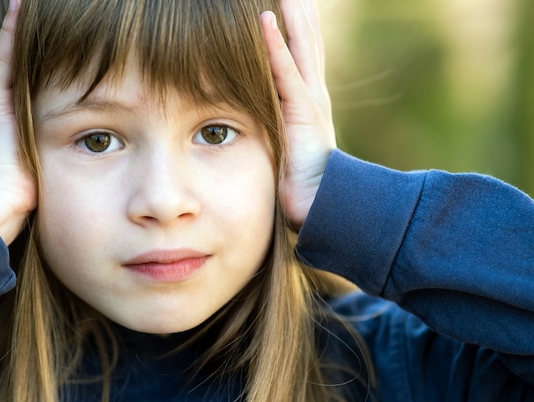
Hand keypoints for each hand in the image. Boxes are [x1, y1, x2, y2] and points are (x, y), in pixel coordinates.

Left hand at [260, 0, 335, 228]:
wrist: (323, 207)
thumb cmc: (303, 185)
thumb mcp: (287, 148)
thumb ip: (278, 131)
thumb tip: (252, 124)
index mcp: (308, 102)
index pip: (301, 54)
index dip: (295, 27)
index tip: (286, 2)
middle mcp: (314, 94)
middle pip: (307, 40)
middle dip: (300, 11)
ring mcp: (311, 100)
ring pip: (301, 45)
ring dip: (292, 14)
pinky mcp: (303, 112)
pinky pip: (286, 71)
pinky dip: (276, 44)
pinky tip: (265, 17)